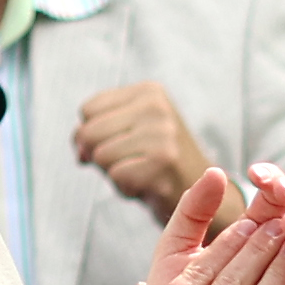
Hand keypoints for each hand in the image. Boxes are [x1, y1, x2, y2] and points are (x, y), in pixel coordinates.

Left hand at [73, 82, 215, 223]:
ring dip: (114, 173)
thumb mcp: (131, 131)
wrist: (204, 191)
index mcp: (149, 92)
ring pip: (100, 156)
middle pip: (88, 132)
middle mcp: (156, 108)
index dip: (92, 134)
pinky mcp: (163, 163)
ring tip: (141, 171)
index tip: (118, 145)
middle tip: (129, 162)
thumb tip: (80, 153)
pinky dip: (127, 188)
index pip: (88, 110)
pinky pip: (117, 177)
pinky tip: (149, 184)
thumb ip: (96, 131)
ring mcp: (162, 134)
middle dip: (98, 155)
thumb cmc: (157, 161)